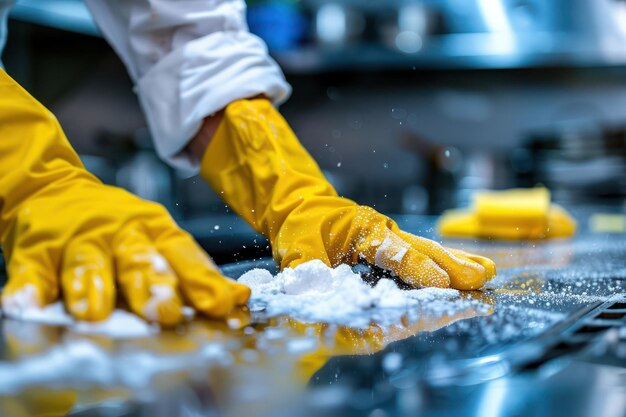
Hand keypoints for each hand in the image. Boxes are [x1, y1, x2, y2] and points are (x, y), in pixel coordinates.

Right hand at [0, 69, 248, 324]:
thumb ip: (193, 273)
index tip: (221, 304)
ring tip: (95, 311)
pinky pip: (34, 272)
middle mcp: (121, 234)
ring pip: (89, 262)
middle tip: (163, 310)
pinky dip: (31, 290)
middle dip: (152, 284)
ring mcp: (78, 241)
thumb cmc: (118, 228)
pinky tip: (30, 304)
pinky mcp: (37, 251)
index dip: (202, 280)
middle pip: (138, 257)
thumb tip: (236, 301)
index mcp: (156, 232)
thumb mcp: (159, 240)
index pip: (184, 254)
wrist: (55, 192)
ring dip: (94, 285)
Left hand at [199, 99, 495, 289]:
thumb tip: (318, 295)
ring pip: (426, 249)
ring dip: (456, 262)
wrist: (296, 201)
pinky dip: (442, 262)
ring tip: (488, 273)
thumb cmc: (298, 223)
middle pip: (422, 249)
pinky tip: (464, 270)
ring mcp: (387, 235)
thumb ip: (308, 272)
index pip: (394, 253)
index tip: (444, 286)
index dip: (419, 271)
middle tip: (483, 279)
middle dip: (452, 266)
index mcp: (362, 229)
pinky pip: (418, 253)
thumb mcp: (296, 248)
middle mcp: (381, 230)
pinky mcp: (387, 243)